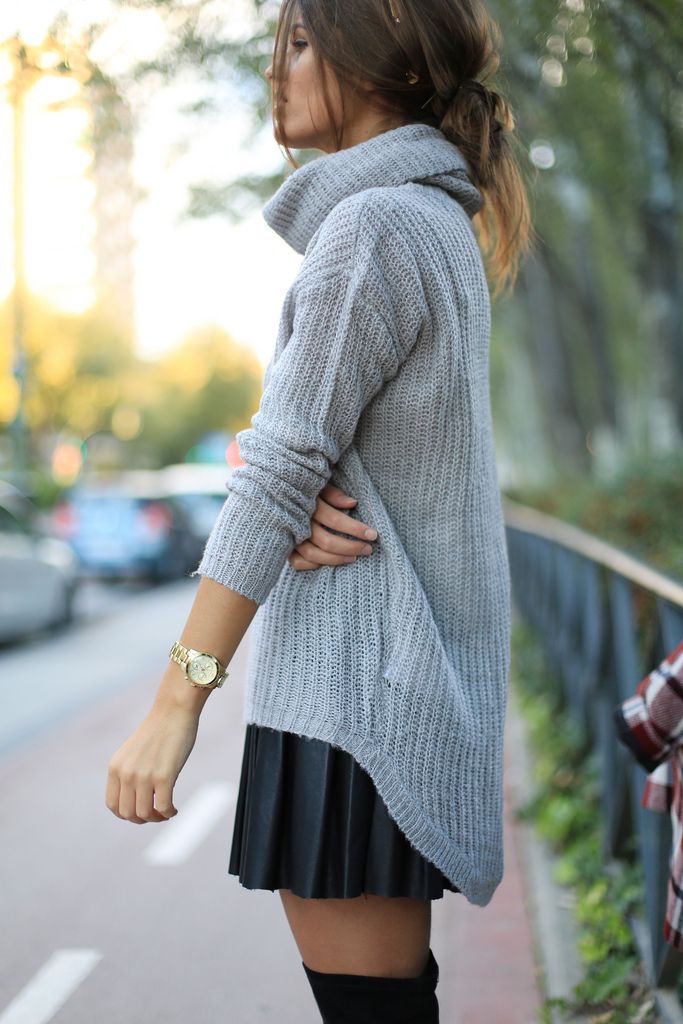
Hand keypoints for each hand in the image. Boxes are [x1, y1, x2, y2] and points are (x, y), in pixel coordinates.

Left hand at [105, 703, 198, 823]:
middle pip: (127, 814)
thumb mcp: (134, 753)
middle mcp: (126, 773)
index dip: (126, 815)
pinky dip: (169, 813)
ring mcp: (144, 775)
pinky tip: (175, 809)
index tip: (141, 812)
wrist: (174, 711)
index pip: (112, 805)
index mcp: (115, 767)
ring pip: (145, 814)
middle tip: (156, 814)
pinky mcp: (164, 776)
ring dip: (157, 818)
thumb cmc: (158, 731)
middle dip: (142, 819)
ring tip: (166, 812)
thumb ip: (130, 773)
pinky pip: (163, 807)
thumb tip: (137, 802)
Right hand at [287, 482, 377, 571]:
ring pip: (314, 555)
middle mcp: (297, 522)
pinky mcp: (284, 547)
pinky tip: (330, 562)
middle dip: (350, 547)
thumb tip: (352, 503)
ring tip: (354, 557)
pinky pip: (298, 563)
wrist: (275, 492)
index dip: (355, 529)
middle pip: (326, 541)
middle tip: (368, 549)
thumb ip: (333, 493)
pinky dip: (314, 565)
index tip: (373, 534)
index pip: (335, 520)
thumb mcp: (319, 484)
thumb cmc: (304, 489)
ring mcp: (289, 537)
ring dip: (337, 559)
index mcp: (307, 504)